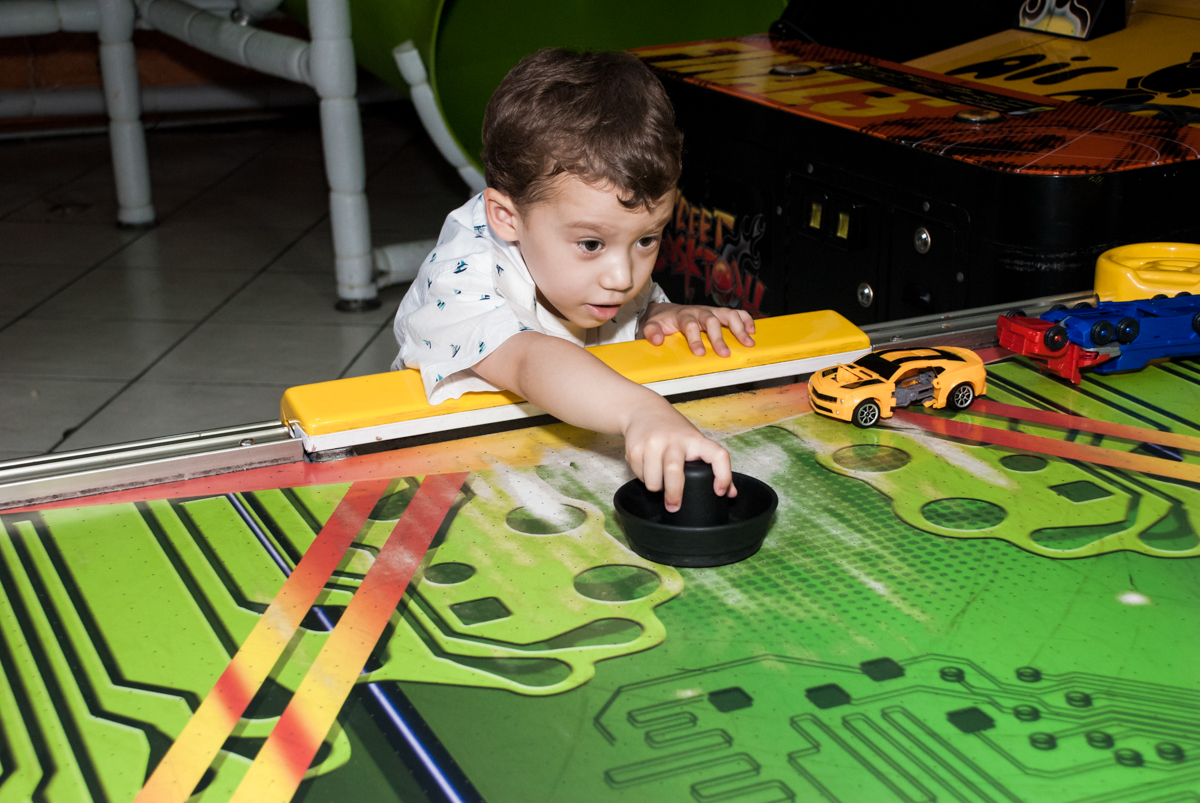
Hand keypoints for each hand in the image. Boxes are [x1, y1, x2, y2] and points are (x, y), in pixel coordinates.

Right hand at [623, 397, 735, 511]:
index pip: (717, 455)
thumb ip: (713, 466)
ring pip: (653, 481)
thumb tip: (730, 493)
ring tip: (659, 479)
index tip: (720, 491)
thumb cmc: (674, 431)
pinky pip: (639, 476)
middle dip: (673, 494)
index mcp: (695, 440)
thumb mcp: (695, 442)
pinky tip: (647, 468)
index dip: (723, 475)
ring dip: (656, 488)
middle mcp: (674, 440)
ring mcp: (652, 443)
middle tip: (674, 506)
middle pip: (674, 471)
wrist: (642, 410)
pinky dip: (643, 478)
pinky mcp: (634, 449)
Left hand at [641, 303, 755, 356]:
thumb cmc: (662, 321)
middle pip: (711, 320)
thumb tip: (657, 340)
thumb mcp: (651, 325)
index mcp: (683, 315)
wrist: (666, 311)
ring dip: (739, 328)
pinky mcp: (719, 313)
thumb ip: (652, 332)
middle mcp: (699, 311)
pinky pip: (736, 313)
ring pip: (728, 314)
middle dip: (719, 337)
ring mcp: (711, 311)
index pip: (690, 325)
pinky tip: (752, 332)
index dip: (695, 339)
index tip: (699, 353)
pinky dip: (746, 320)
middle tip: (725, 353)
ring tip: (748, 343)